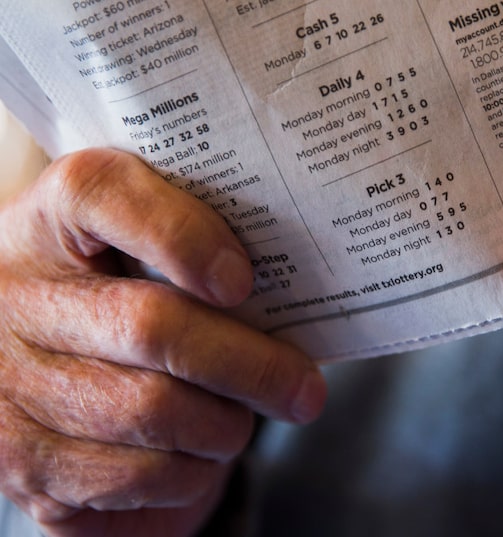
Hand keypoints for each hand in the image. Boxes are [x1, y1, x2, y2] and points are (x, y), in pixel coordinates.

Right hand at [0, 149, 326, 535]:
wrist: (38, 372)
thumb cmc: (119, 303)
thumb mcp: (141, 257)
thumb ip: (200, 251)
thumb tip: (299, 299)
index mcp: (53, 219)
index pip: (101, 193)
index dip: (181, 235)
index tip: (242, 281)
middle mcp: (17, 296)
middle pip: (151, 325)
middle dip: (250, 365)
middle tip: (304, 387)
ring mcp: (10, 383)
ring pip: (151, 411)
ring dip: (222, 426)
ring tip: (238, 418)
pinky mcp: (23, 460)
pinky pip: (133, 475)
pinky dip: (190, 473)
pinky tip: (197, 455)